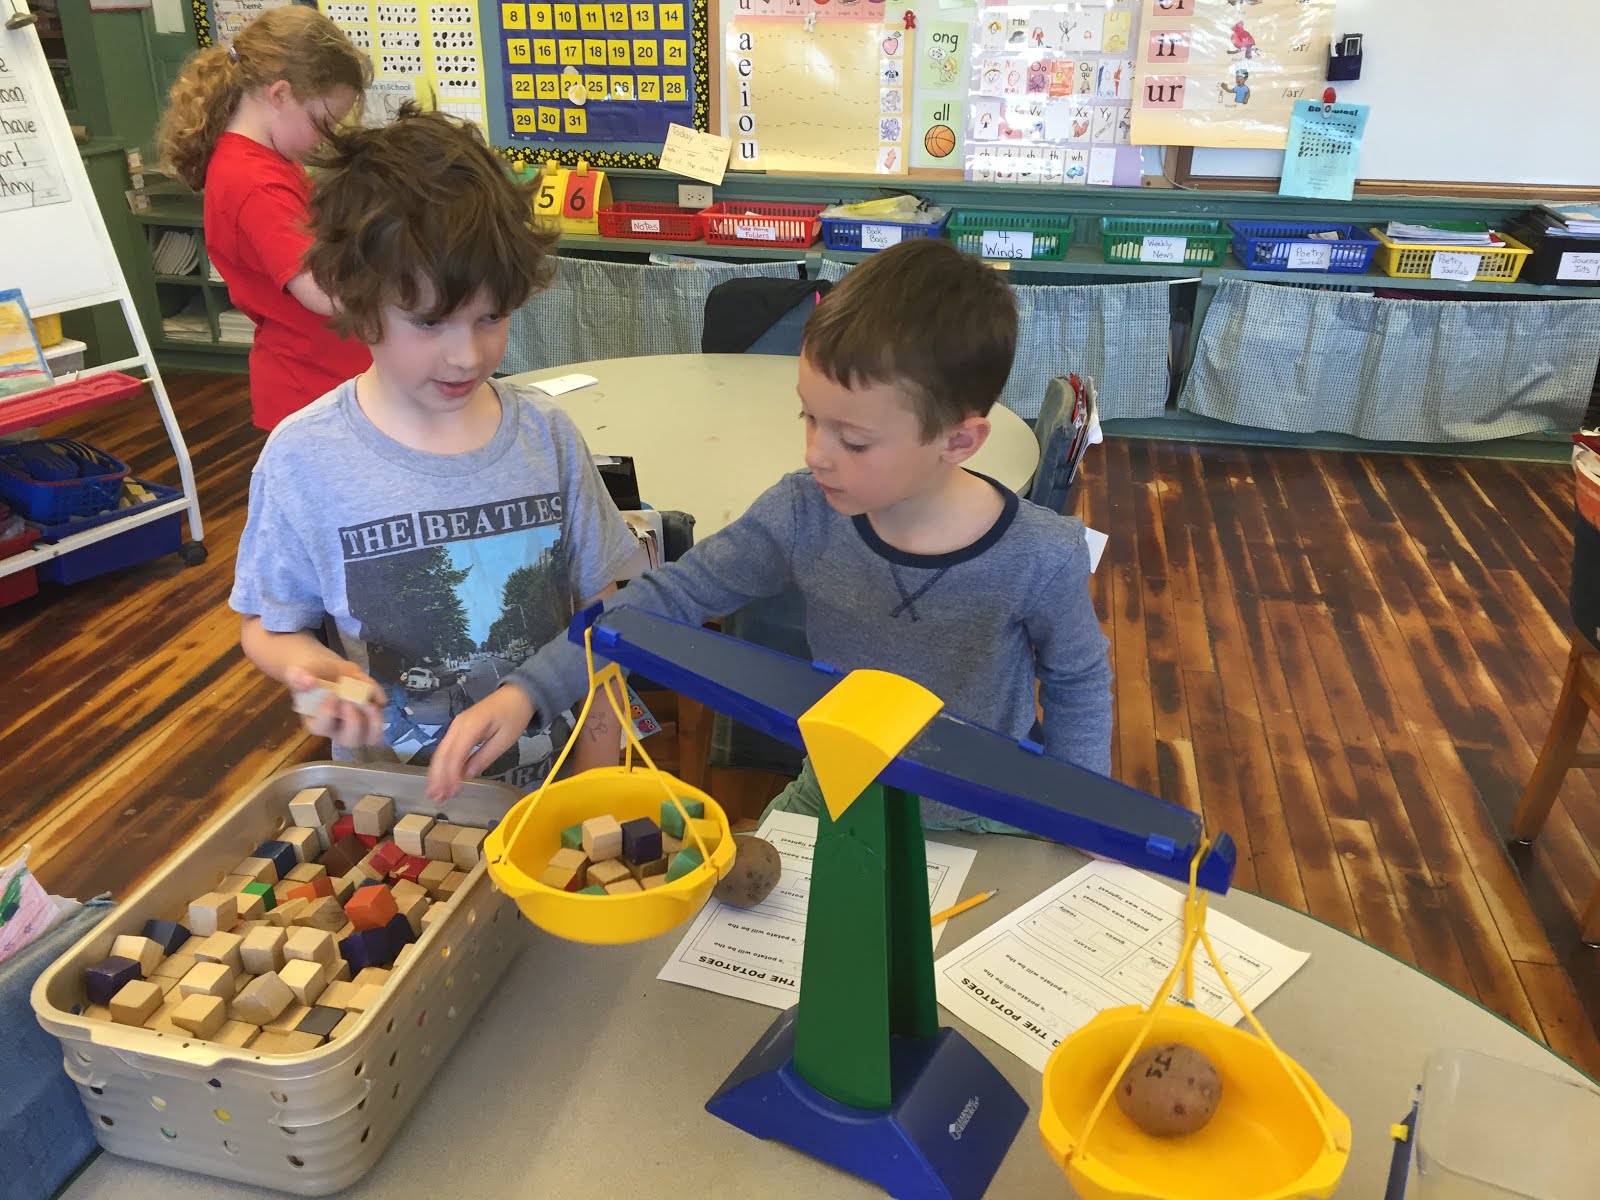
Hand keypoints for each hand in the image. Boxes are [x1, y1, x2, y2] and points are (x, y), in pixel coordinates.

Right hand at [285, 661, 385, 748]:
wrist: (327, 668)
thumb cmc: (311, 675)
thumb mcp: (300, 672)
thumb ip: (298, 677)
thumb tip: (306, 682)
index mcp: (316, 723)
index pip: (322, 727)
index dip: (328, 714)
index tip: (331, 695)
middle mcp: (337, 729)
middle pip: (349, 740)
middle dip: (353, 722)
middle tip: (351, 701)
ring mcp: (357, 725)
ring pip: (371, 738)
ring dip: (374, 723)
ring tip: (371, 704)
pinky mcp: (371, 714)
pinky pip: (381, 714)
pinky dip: (380, 701)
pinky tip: (371, 688)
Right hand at [427, 684, 534, 800]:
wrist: (516, 694)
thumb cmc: (514, 716)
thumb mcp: (505, 739)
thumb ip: (485, 757)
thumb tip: (467, 775)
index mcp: (471, 726)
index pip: (455, 754)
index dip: (451, 775)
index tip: (451, 792)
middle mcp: (458, 725)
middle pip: (442, 754)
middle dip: (438, 777)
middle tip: (437, 798)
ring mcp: (456, 726)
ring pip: (441, 752)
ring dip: (437, 773)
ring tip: (436, 793)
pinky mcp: (458, 729)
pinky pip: (447, 748)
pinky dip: (444, 765)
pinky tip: (444, 779)